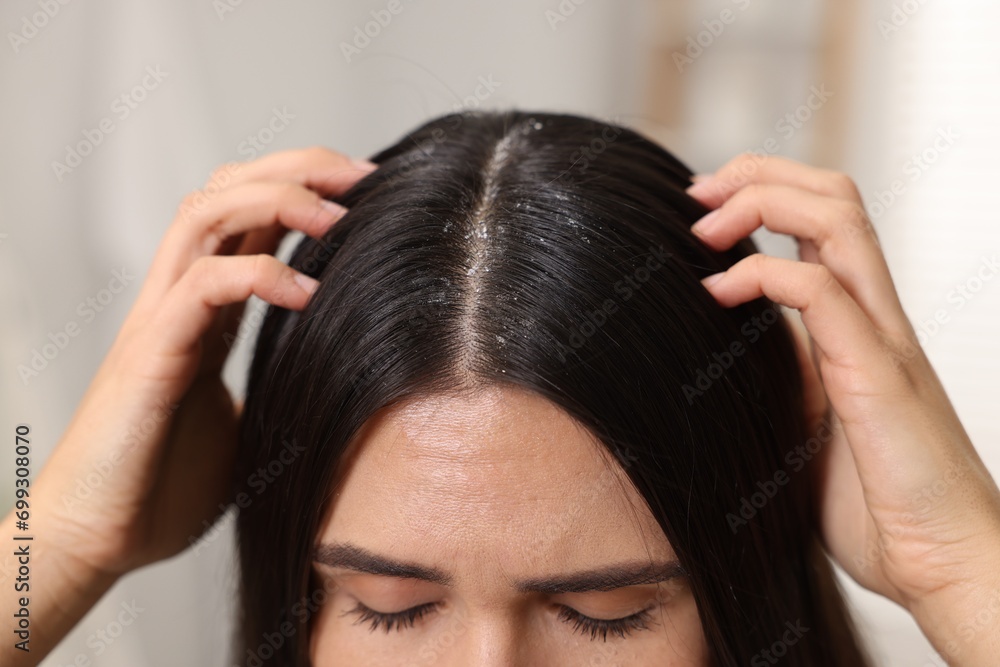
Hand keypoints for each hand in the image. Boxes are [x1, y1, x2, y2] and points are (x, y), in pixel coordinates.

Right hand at [31, 148, 374, 577]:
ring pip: (204, 213)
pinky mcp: (149, 354)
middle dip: (297, 168)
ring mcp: (160, 320)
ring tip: (337, 216)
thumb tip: (344, 384)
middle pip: (226, 189)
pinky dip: (260, 275)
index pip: (249, 217)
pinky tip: (307, 295)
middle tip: (363, 175)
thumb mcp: (247, 421)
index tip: (370, 193)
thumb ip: (279, 384)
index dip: (306, 188)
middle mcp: (179, 299)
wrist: (99, 539)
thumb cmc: (166, 484)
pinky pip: (203, 285)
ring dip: (276, 199)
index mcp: (206, 311)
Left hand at [686, 154, 999, 663]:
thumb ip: (780, 382)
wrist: (944, 568)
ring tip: (704, 225)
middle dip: (759, 175)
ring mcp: (883, 341)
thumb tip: (719, 362)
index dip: (764, 193)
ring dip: (763, 203)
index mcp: (859, 327)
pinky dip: (764, 274)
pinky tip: (718, 292)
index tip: (700, 209)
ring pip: (839, 222)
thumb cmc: (878, 508)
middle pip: (835, 198)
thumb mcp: (807, 427)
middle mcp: (877, 319)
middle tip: (695, 194)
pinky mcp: (877, 377)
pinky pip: (824, 294)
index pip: (824, 221)